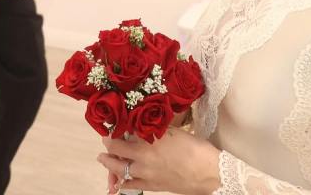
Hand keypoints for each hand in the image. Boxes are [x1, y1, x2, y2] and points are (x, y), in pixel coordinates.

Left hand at [97, 128, 219, 194]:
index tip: (110, 128)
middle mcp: (143, 160)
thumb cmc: (194, 148)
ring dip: (110, 165)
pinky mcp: (153, 186)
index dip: (112, 133)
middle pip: (116, 154)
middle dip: (108, 148)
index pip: (121, 138)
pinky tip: (119, 182)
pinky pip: (132, 185)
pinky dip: (123, 182)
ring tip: (103, 160)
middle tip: (105, 143)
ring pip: (121, 171)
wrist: (208, 172)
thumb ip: (155, 129)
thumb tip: (143, 124)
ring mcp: (146, 175)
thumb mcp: (174, 132)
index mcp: (147, 144)